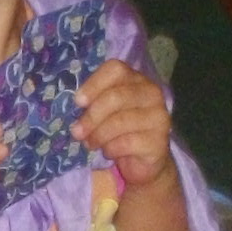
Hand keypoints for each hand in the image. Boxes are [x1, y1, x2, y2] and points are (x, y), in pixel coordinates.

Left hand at [74, 59, 173, 188]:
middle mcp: (151, 93)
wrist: (143, 160)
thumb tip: (72, 104)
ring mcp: (158, 116)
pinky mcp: (158, 141)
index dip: (94, 84)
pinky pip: (126, 143)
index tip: (78, 102)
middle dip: (92, 116)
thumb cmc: (119, 131)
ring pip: (120, 121)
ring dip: (98, 135)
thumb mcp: (105, 112)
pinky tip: (109, 152)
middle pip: (116, 97)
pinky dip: (111, 149)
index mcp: (136, 79)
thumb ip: (93, 102)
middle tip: (77, 132)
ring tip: (90, 144)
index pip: (115, 69)